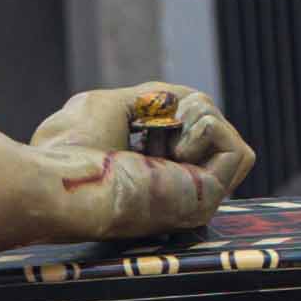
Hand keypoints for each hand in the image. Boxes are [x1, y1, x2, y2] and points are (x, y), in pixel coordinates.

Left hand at [30, 82, 256, 225]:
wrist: (62, 183)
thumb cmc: (69, 150)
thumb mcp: (110, 106)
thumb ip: (146, 100)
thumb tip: (178, 101)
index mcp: (151, 175)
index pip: (190, 132)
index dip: (171, 110)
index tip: (136, 121)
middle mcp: (175, 190)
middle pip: (213, 130)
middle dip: (185, 110)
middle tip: (148, 128)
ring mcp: (193, 198)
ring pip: (230, 140)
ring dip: (200, 116)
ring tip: (164, 132)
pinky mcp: (208, 199)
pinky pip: (238, 152)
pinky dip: (210, 130)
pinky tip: (176, 147)